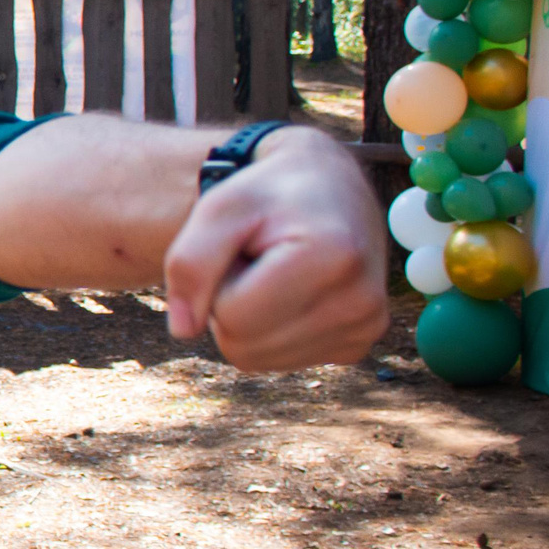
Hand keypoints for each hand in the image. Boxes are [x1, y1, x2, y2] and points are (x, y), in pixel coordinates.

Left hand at [163, 128, 388, 370]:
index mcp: (332, 258)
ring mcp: (365, 328)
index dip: (219, 282)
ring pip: (258, 359)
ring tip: (272, 274)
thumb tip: (184, 330)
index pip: (233, 317)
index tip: (243, 248)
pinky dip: (270, 331)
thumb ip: (189, 264)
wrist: (328, 186)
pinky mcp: (358, 344)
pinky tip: (291, 293)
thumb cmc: (267, 196)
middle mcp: (361, 302)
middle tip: (255, 261)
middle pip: (243, 346)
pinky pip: (281, 362)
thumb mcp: (218, 209)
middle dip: (229, 304)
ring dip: (248, 319)